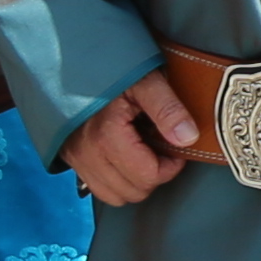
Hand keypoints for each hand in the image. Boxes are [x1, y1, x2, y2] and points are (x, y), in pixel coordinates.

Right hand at [66, 69, 201, 206]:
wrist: (78, 64)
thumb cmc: (114, 70)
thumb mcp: (146, 81)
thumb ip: (168, 109)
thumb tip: (188, 138)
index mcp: (107, 136)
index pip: (148, 177)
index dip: (170, 166)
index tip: (175, 145)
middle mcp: (87, 154)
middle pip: (133, 192)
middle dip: (154, 175)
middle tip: (161, 149)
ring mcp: (77, 160)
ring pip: (115, 196)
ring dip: (135, 182)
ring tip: (145, 153)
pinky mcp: (73, 160)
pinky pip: (99, 188)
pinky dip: (117, 181)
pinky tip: (127, 157)